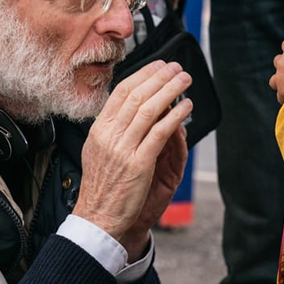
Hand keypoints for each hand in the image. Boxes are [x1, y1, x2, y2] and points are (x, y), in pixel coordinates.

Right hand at [76, 61, 192, 257]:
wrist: (97, 217)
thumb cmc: (101, 187)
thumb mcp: (98, 151)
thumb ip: (113, 130)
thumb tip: (131, 110)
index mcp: (99, 130)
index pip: (121, 92)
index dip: (142, 75)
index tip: (158, 66)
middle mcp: (109, 135)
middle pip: (137, 96)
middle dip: (160, 77)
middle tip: (176, 68)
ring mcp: (124, 149)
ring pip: (150, 109)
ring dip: (170, 91)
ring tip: (185, 81)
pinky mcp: (139, 164)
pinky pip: (160, 132)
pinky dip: (175, 116)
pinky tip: (186, 108)